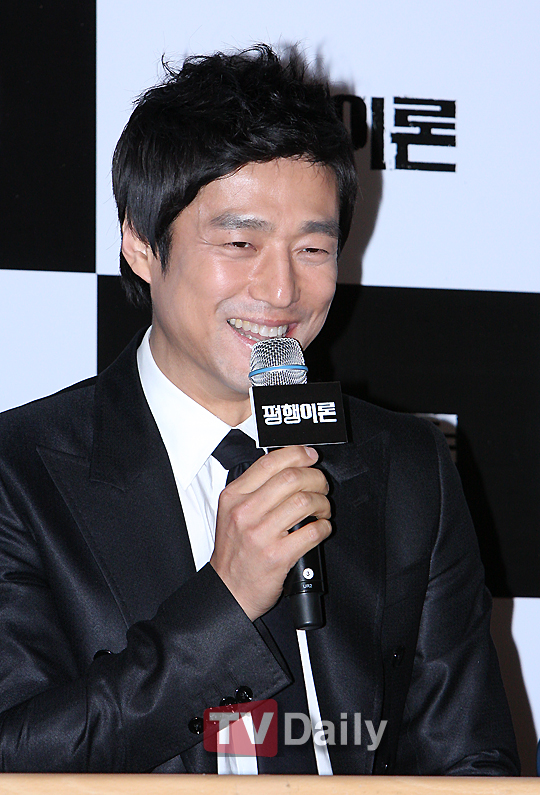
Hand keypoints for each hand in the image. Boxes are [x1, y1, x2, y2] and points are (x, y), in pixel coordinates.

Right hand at [209, 445, 330, 620]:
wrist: (229, 589)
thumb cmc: (234, 551)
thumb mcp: (232, 512)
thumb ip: (254, 489)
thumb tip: (288, 467)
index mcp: (234, 497)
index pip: (269, 462)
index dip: (296, 454)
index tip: (310, 455)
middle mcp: (245, 512)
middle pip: (291, 478)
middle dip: (315, 478)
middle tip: (321, 486)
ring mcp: (261, 534)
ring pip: (304, 501)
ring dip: (322, 503)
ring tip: (322, 510)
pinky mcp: (277, 555)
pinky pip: (312, 532)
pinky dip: (323, 527)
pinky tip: (320, 528)